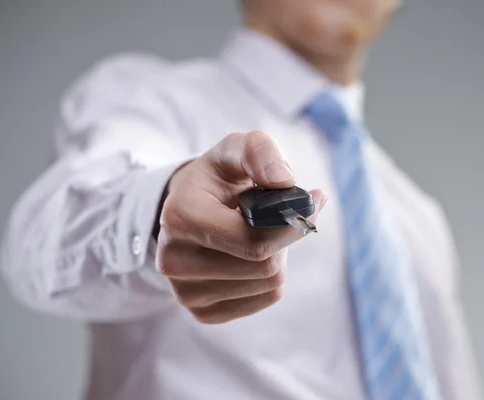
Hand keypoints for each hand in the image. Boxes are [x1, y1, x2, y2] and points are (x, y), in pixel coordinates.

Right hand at [156, 131, 326, 323]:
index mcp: (179, 217)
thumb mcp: (235, 149)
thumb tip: (284, 180)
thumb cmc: (218, 178)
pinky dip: (269, 277)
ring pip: (268, 285)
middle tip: (275, 216)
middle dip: (283, 240)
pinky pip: (263, 299)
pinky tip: (249, 256)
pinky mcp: (201, 312)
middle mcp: (173, 261)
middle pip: (265, 268)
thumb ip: (260, 151)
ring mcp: (184, 293)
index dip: (291, 226)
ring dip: (277, 257)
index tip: (309, 204)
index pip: (254, 242)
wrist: (189, 208)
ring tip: (255, 233)